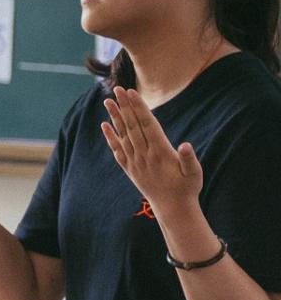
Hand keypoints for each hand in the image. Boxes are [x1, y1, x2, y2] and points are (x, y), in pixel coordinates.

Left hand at [101, 86, 202, 216]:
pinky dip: (110, 138)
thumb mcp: (195, 173)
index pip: (147, 125)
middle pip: (132, 126)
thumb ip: (189, 159)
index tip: (131, 92)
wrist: (173, 209)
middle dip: (125, 106)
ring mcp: (136, 162)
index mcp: (161, 152)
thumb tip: (186, 146)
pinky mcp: (130, 169)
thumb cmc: (187, 188)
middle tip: (117, 89)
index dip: (138, 107)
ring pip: (123, 136)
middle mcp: (145, 156)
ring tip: (108, 101)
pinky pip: (118, 151)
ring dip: (115, 118)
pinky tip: (104, 126)